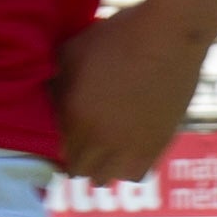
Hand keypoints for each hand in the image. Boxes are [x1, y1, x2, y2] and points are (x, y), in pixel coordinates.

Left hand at [51, 0, 216, 184]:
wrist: (168, 37)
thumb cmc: (117, 38)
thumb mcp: (72, 52)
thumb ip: (55, 83)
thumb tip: (47, 99)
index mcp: (75, 119)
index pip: (55, 154)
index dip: (57, 145)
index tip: (63, 135)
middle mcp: (101, 141)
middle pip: (80, 171)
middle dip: (77, 159)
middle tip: (82, 141)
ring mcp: (131, 147)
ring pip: (107, 178)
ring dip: (103, 168)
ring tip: (106, 149)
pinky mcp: (158, 145)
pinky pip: (138, 173)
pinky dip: (130, 166)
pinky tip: (128, 148)